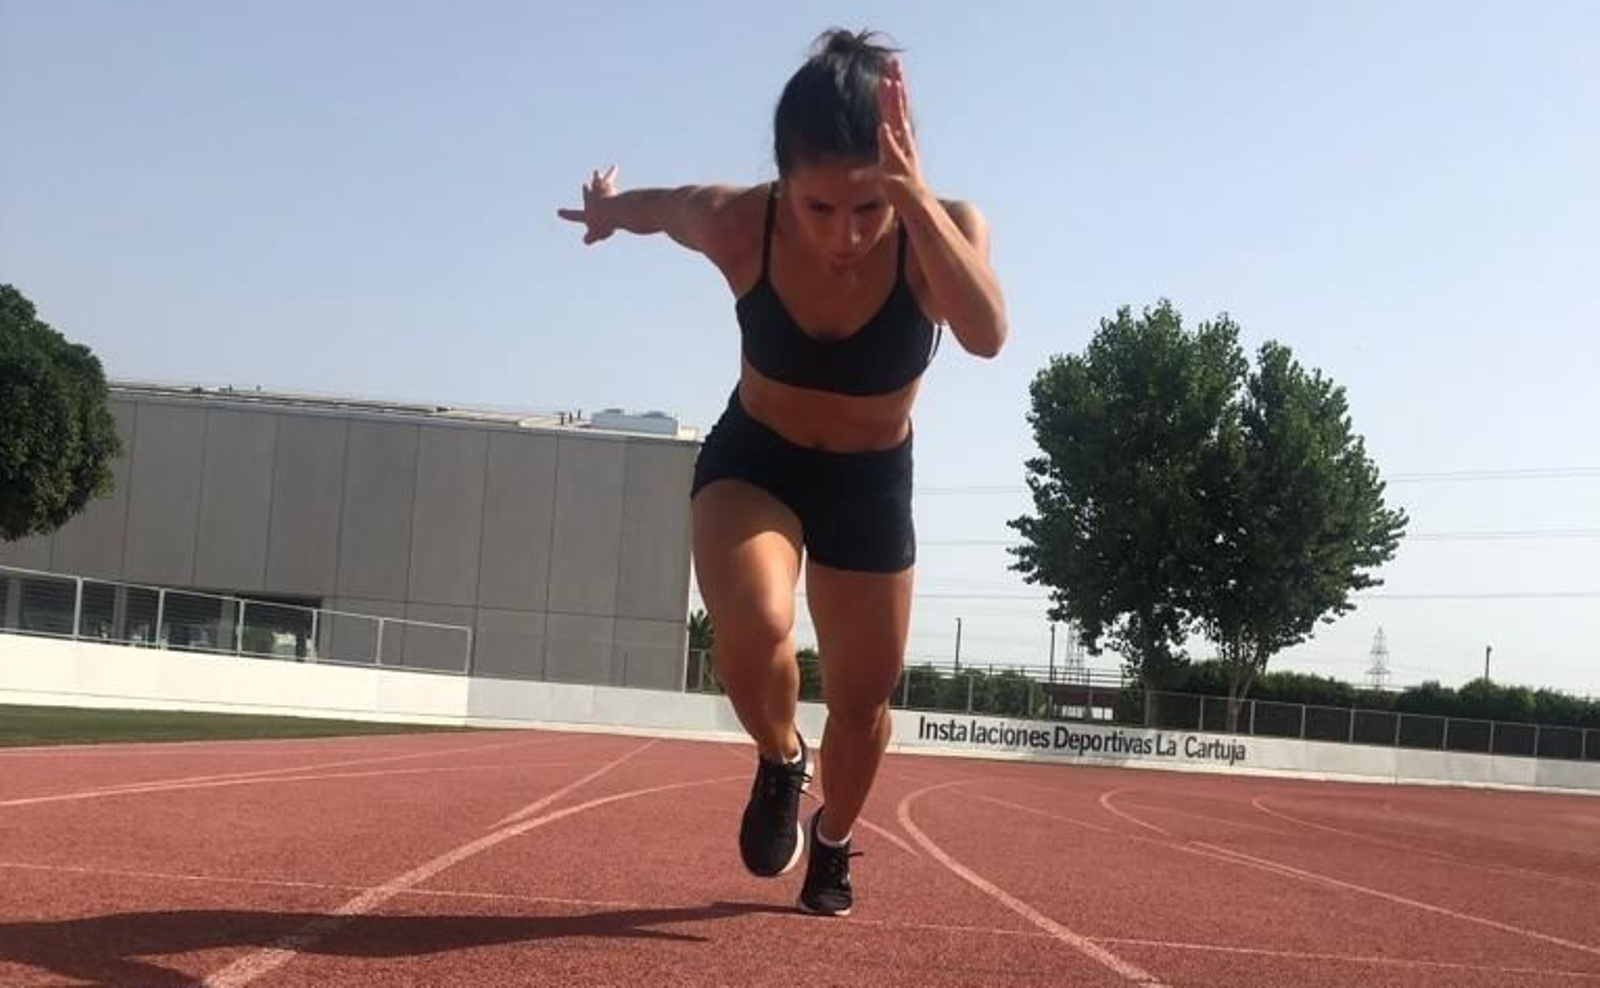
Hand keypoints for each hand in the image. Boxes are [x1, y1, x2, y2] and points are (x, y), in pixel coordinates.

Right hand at [557, 166, 619, 243]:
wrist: (612, 209)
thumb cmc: (605, 223)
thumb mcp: (597, 234)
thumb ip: (590, 238)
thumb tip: (585, 241)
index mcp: (585, 213)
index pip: (574, 216)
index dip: (567, 215)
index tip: (559, 212)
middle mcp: (589, 200)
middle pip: (587, 194)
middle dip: (586, 192)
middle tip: (584, 186)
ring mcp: (596, 192)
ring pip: (596, 182)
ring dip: (596, 177)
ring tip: (597, 172)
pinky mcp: (607, 186)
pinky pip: (610, 178)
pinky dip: (612, 173)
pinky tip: (615, 167)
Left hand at [851, 59, 928, 208]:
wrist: (919, 209)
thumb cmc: (902, 190)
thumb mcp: (885, 173)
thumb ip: (871, 168)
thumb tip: (857, 168)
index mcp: (901, 140)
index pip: (897, 109)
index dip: (894, 88)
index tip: (891, 65)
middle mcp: (904, 145)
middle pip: (899, 112)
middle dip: (896, 88)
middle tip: (895, 63)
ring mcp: (903, 158)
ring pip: (898, 129)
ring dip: (894, 108)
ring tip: (889, 85)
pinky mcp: (899, 175)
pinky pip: (891, 160)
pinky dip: (888, 143)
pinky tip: (882, 129)